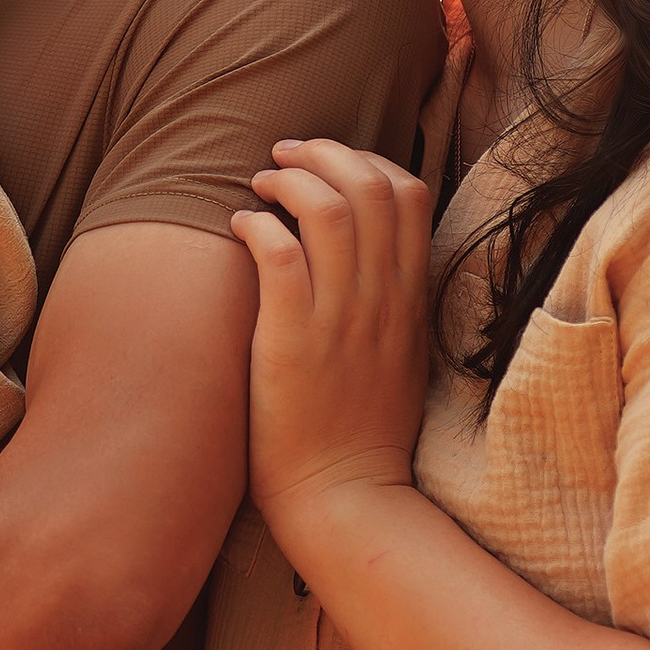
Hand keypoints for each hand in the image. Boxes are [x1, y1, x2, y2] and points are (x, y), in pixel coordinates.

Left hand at [230, 136, 433, 570]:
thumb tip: (361, 248)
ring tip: (259, 185)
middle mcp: (381, 301)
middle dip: (322, 152)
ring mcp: (340, 320)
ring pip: (327, 209)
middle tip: (283, 157)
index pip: (408, 195)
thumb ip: (389, 298)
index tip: (328, 164)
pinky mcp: (293, 343)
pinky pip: (279, 256)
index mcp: (409, 299)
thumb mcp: (398, 354)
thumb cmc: (361, 430)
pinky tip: (239, 229)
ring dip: (287, 180)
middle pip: (370, 186)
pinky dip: (256, 225)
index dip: (366, 160)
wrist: (345, 497)